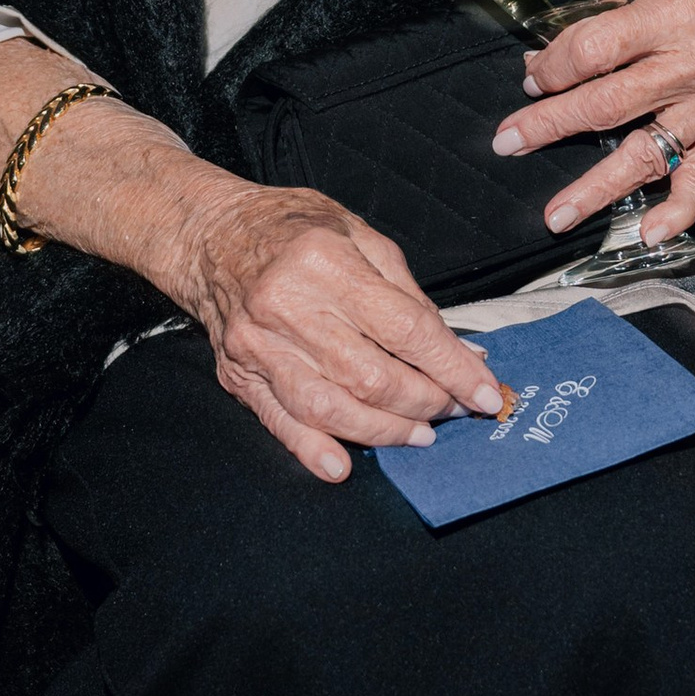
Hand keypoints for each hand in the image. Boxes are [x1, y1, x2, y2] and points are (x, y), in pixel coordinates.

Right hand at [170, 175, 506, 484]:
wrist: (210, 236)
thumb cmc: (291, 230)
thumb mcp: (360, 236)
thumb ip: (409, 296)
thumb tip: (459, 351)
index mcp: (325, 262)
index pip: (406, 329)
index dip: (452, 367)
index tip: (484, 392)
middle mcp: (287, 305)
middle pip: (372, 375)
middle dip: (426, 401)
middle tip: (455, 408)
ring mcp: (258, 345)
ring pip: (330, 406)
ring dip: (384, 430)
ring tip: (419, 434)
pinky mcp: (239, 374)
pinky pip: (280, 421)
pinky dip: (312, 449)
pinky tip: (342, 465)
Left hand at [495, 0, 694, 243]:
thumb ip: (618, 17)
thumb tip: (556, 56)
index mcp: (676, 13)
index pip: (596, 50)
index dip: (554, 67)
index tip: (534, 76)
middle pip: (609, 104)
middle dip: (551, 125)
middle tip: (511, 141)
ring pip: (647, 152)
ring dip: (597, 186)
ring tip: (558, 214)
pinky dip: (678, 209)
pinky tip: (650, 233)